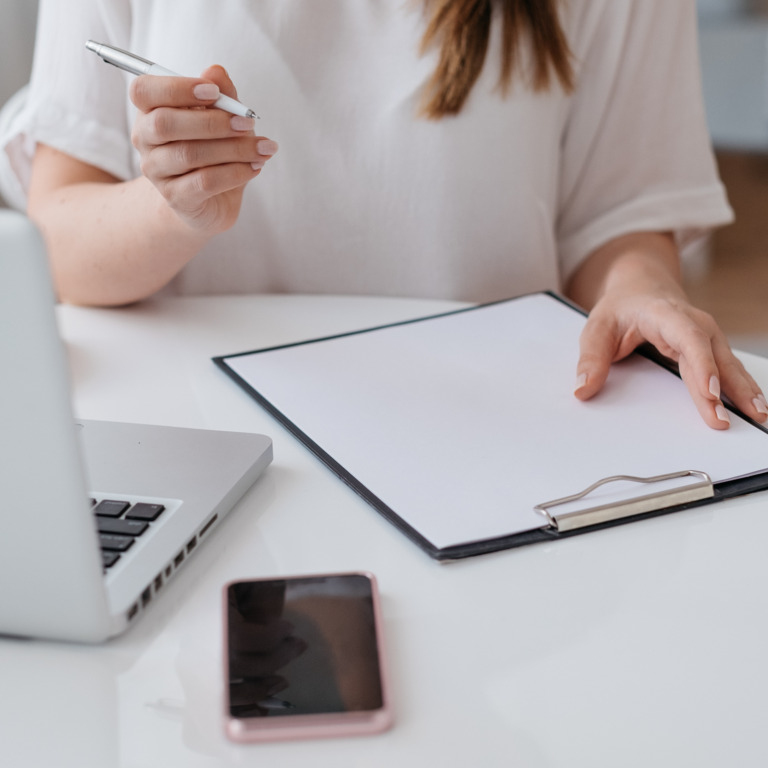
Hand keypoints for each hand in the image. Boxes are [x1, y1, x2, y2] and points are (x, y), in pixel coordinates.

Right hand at [130, 65, 277, 233]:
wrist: (210, 200)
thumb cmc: (214, 151)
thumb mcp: (222, 119)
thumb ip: (220, 95)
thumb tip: (216, 71)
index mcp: (149, 111)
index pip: (144, 91)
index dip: (177, 88)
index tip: (214, 91)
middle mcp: (145, 140)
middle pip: (165, 123)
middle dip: (213, 121)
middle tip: (248, 122)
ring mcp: (157, 171)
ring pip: (190, 154)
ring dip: (233, 149)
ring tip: (263, 148)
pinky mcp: (176, 198)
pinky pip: (205, 182)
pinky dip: (235, 173)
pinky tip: (255, 167)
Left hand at [574, 291, 767, 429]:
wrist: (640, 285)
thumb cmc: (620, 307)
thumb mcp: (597, 327)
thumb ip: (590, 358)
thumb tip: (582, 390)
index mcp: (666, 314)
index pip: (689, 338)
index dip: (702, 365)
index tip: (710, 391)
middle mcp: (694, 323)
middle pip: (712, 357)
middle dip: (723, 389)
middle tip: (726, 420)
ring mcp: (706, 335)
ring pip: (727, 363)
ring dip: (742, 389)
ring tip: (757, 415)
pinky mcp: (709, 347)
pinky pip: (727, 368)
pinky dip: (740, 386)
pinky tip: (753, 405)